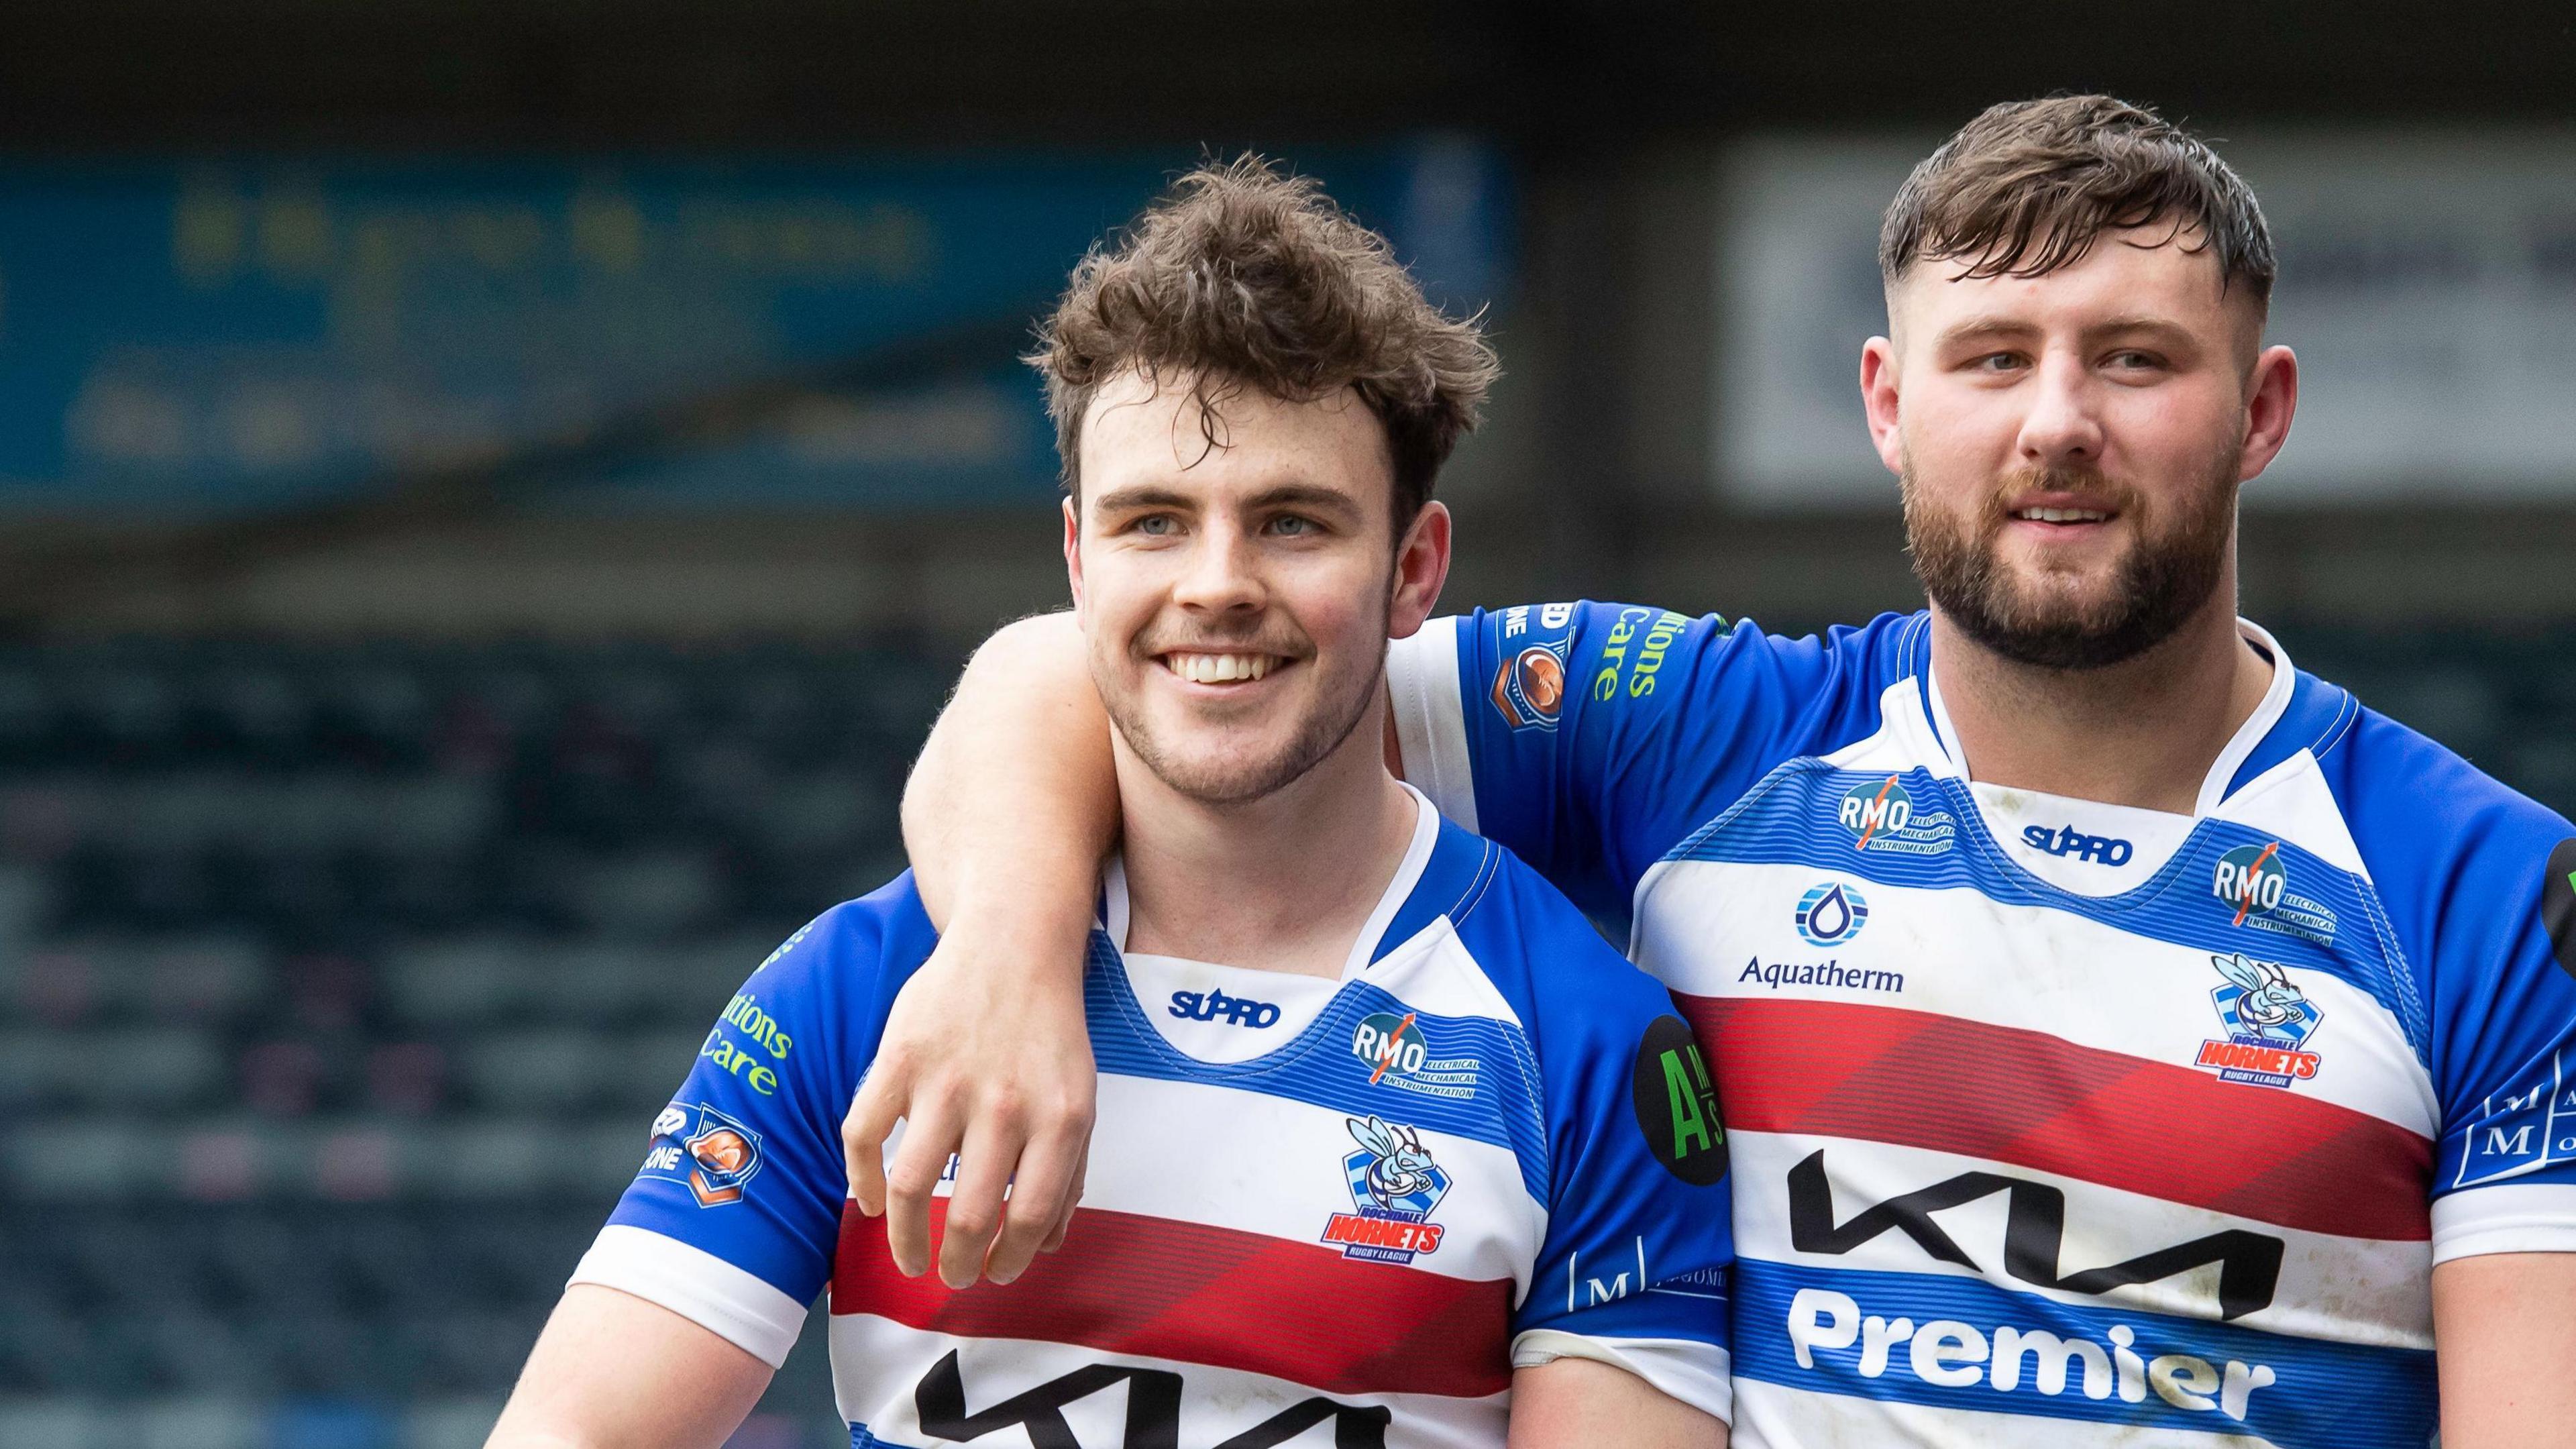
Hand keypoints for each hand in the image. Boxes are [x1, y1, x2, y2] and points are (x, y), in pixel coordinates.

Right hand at [842, 918, 1096, 1287]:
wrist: (1014, 944)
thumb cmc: (1048, 1031)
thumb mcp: (1081, 1097)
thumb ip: (1068, 1171)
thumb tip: (1043, 1244)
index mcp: (1059, 1118)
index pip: (1033, 1218)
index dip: (1011, 1260)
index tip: (997, 1274)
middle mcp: (1005, 1105)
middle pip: (972, 1216)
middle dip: (959, 1265)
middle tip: (952, 1276)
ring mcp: (947, 1081)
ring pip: (913, 1187)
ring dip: (906, 1239)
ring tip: (910, 1257)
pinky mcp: (899, 1058)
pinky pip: (865, 1135)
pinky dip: (861, 1180)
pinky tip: (871, 1203)